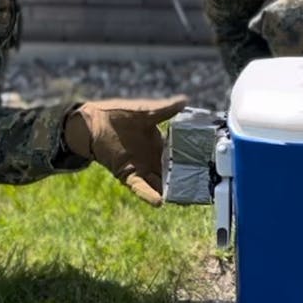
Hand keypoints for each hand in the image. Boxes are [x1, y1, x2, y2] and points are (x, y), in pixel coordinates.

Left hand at [63, 96, 188, 205]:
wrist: (94, 122)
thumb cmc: (119, 114)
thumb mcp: (146, 112)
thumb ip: (166, 110)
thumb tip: (185, 101)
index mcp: (160, 145)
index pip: (180, 158)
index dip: (192, 165)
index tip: (207, 171)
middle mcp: (153, 160)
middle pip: (172, 175)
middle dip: (184, 184)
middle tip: (200, 193)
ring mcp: (141, 168)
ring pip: (159, 185)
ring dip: (169, 193)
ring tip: (184, 202)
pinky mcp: (128, 174)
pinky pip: (140, 188)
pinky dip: (148, 195)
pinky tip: (159, 202)